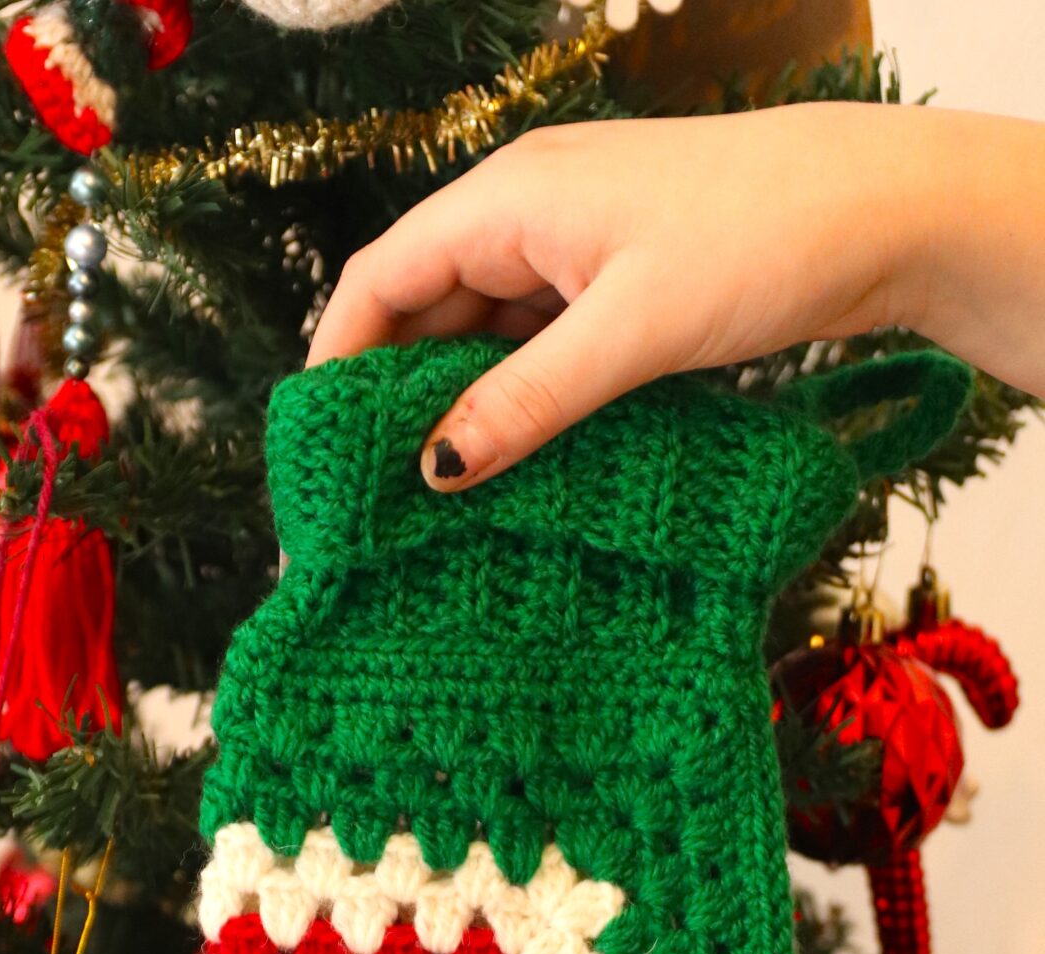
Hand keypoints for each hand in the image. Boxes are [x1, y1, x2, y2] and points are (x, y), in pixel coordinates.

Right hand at [308, 102, 1044, 490]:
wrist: (885, 212)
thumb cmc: (760, 241)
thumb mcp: (631, 333)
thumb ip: (526, 401)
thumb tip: (435, 470)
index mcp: (509, 202)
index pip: (379, 279)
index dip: (335, 364)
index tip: (317, 455)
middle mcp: (526, 219)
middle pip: (420, 314)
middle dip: (390, 402)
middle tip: (371, 500)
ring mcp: (571, 253)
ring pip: (479, 340)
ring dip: (457, 410)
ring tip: (434, 503)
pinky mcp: (613, 288)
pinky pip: (535, 351)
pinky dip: (515, 404)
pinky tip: (510, 466)